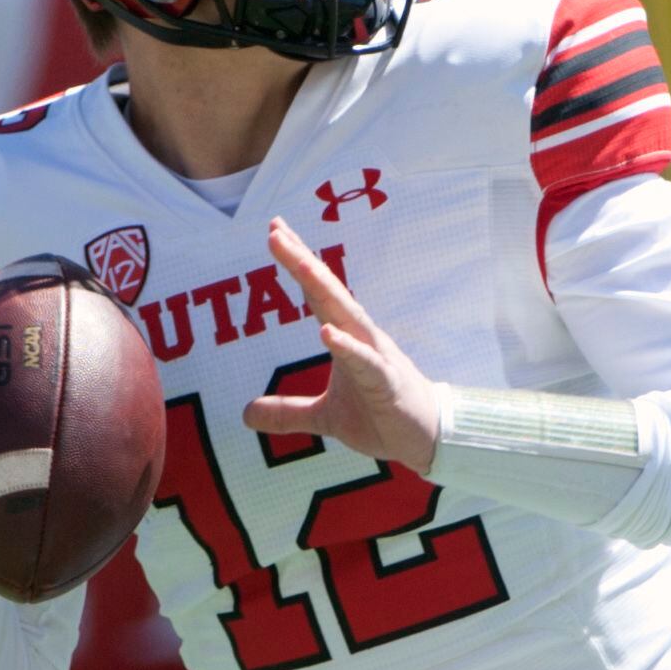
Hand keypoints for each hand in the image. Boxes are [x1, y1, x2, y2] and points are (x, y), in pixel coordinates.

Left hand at [239, 220, 443, 473]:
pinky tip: (328, 332)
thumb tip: (244, 414)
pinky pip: (366, 363)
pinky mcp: (387, 383)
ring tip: (301, 265)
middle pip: (328, 293)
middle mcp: (361, 337)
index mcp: (346, 337)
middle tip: (277, 232)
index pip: (317, 294)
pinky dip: (348, 348)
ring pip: (348, 317)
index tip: (276, 231)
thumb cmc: (380, 416)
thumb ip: (287, 412)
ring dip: (324, 289)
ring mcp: (376, 357)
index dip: (297, 263)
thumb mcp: (325, 418)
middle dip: (302, 262)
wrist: (427, 438)